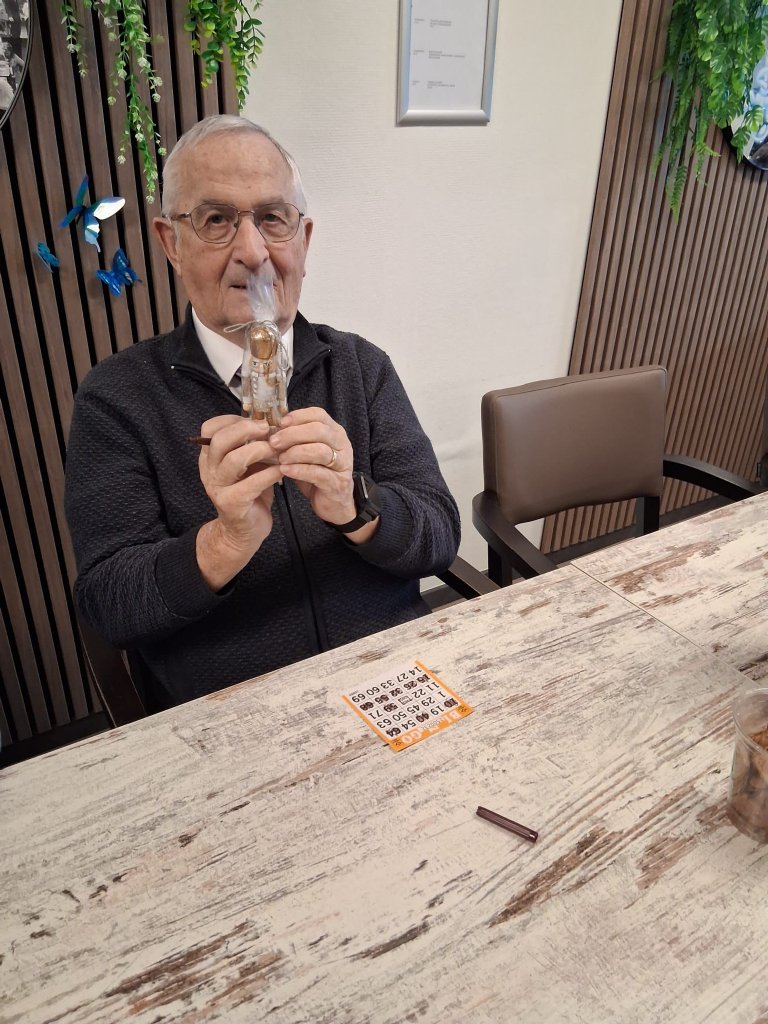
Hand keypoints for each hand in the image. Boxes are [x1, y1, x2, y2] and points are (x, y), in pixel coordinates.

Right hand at [195, 414, 283, 589]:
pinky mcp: (232, 504)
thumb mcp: (247, 466)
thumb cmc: (249, 493)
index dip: (233, 419)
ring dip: (260, 450)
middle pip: (220, 440)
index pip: (210, 428)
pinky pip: (252, 483)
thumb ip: (250, 446)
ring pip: (234, 459)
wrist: (244, 531)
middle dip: (246, 430)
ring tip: (277, 450)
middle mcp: (209, 470)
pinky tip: (283, 471)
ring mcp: (218, 488)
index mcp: (209, 457)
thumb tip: (269, 421)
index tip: (256, 420)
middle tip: (267, 429)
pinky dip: (271, 473)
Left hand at [269, 408, 377, 541]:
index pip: (319, 415)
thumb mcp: (307, 452)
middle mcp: (342, 445)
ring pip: (320, 451)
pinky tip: (285, 471)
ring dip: (296, 453)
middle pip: (319, 430)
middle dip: (293, 434)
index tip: (280, 423)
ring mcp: (342, 464)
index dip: (298, 416)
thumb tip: (271, 428)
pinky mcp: (337, 483)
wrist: (333, 503)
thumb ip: (295, 439)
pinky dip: (299, 470)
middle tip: (274, 442)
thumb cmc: (317, 474)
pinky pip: (318, 473)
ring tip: (280, 458)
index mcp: (334, 432)